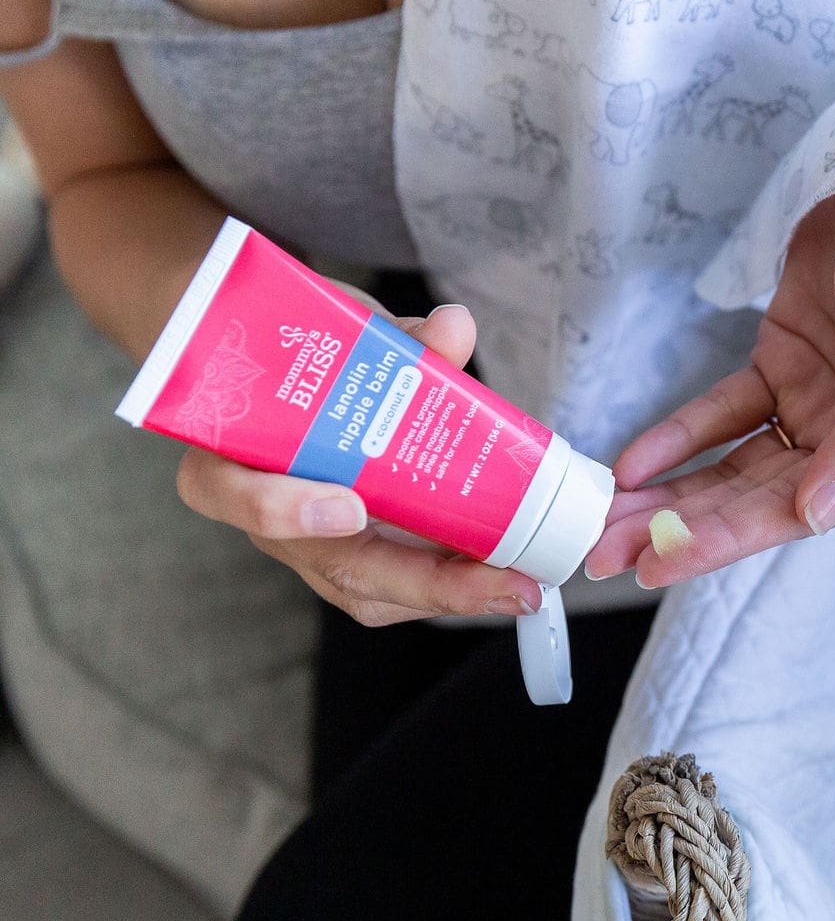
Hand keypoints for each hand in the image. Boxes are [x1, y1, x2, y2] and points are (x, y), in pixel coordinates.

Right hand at [173, 301, 544, 625]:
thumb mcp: (345, 331)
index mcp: (228, 451)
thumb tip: (453, 329)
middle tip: (501, 583)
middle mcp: (265, 510)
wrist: (291, 361)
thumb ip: (398, 337)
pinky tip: (508, 574)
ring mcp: (310, 541)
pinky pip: (399, 583)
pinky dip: (453, 579)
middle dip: (426, 583)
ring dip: (453, 591)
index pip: (231, 493)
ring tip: (519, 585)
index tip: (350, 508)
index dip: (286, 510)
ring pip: (373, 589)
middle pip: (334, 567)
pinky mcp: (355, 552)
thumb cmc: (307, 350)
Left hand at [586, 177, 834, 585]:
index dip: (726, 540)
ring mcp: (818, 403)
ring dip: (671, 495)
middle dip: (680, 528)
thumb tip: (814, 516)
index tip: (659, 560)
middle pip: (755, 499)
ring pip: (733, 466)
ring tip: (604, 523)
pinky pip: (723, 415)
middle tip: (606, 555)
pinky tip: (634, 462)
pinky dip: (678, 438)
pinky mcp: (785, 365)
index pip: (799, 512)